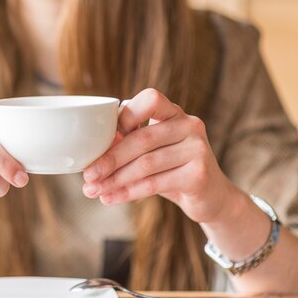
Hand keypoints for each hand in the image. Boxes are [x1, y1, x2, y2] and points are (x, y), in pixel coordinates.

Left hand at [82, 88, 234, 222]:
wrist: (210, 196)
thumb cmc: (171, 168)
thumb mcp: (150, 151)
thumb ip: (128, 142)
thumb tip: (92, 149)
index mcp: (174, 112)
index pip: (150, 99)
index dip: (125, 115)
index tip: (103, 136)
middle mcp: (189, 125)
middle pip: (142, 139)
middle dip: (109, 159)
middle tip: (87, 175)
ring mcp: (197, 149)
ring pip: (146, 164)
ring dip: (115, 180)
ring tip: (93, 190)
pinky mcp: (198, 175)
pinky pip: (155, 184)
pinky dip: (128, 192)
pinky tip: (110, 198)